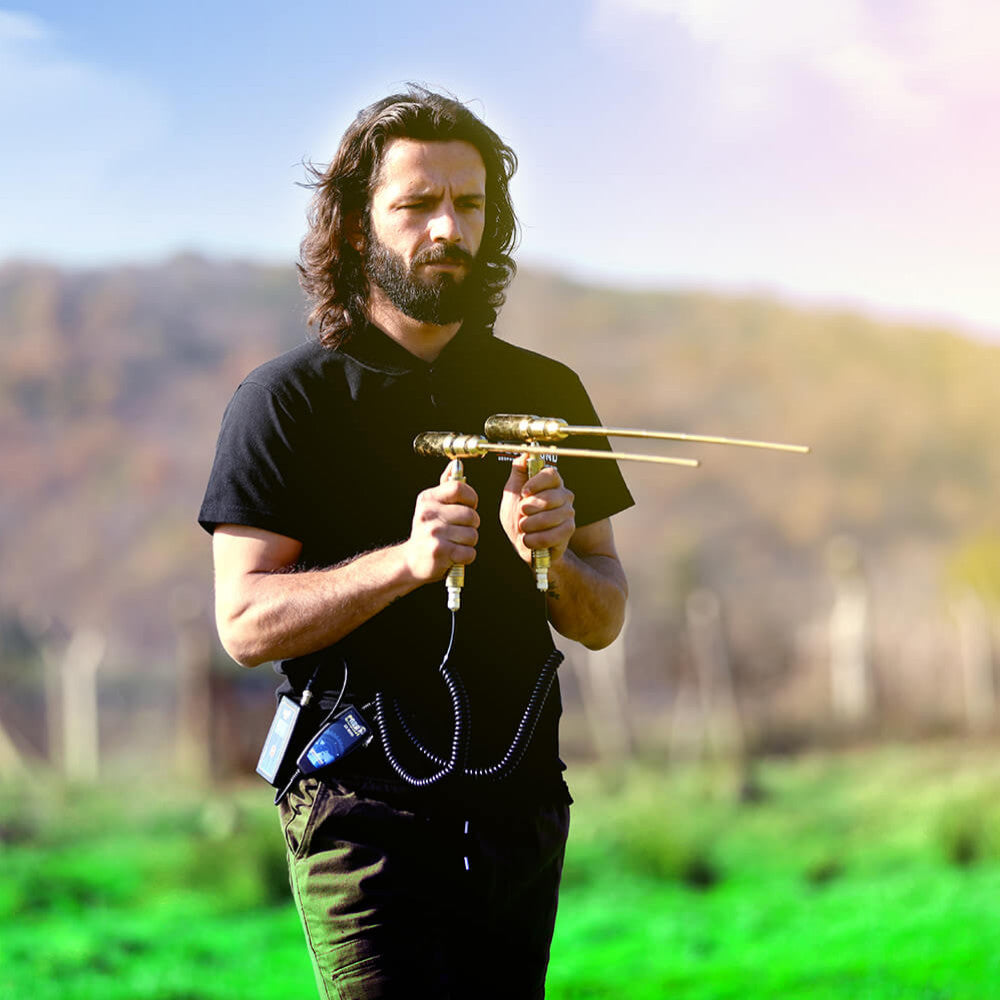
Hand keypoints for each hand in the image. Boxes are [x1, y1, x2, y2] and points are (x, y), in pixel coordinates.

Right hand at [403, 462, 479, 582]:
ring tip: (455, 543)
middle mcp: (428, 514)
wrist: (411, 561)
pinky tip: (454, 556)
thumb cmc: (427, 532)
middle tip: (460, 531)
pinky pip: (468, 552)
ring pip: (472, 535)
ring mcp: (433, 533)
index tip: (469, 506)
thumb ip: (446, 487)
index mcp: (428, 499)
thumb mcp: (432, 506)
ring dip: (469, 542)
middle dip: (472, 525)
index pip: (459, 488)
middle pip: (470, 515)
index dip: (471, 498)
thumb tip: (455, 465)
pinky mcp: (439, 552)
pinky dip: (466, 556)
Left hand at [500, 455, 575, 567]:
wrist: (522, 542)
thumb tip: (524, 454)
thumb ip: (518, 472)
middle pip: (550, 497)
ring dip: (529, 526)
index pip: (551, 474)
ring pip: (549, 518)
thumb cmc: (518, 516)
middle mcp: (564, 496)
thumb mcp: (512, 492)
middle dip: (528, 508)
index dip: (536, 482)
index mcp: (551, 483)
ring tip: (524, 527)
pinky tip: (529, 539)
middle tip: (522, 513)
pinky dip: (534, 540)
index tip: (524, 492)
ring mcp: (568, 514)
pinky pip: (551, 536)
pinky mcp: (568, 532)